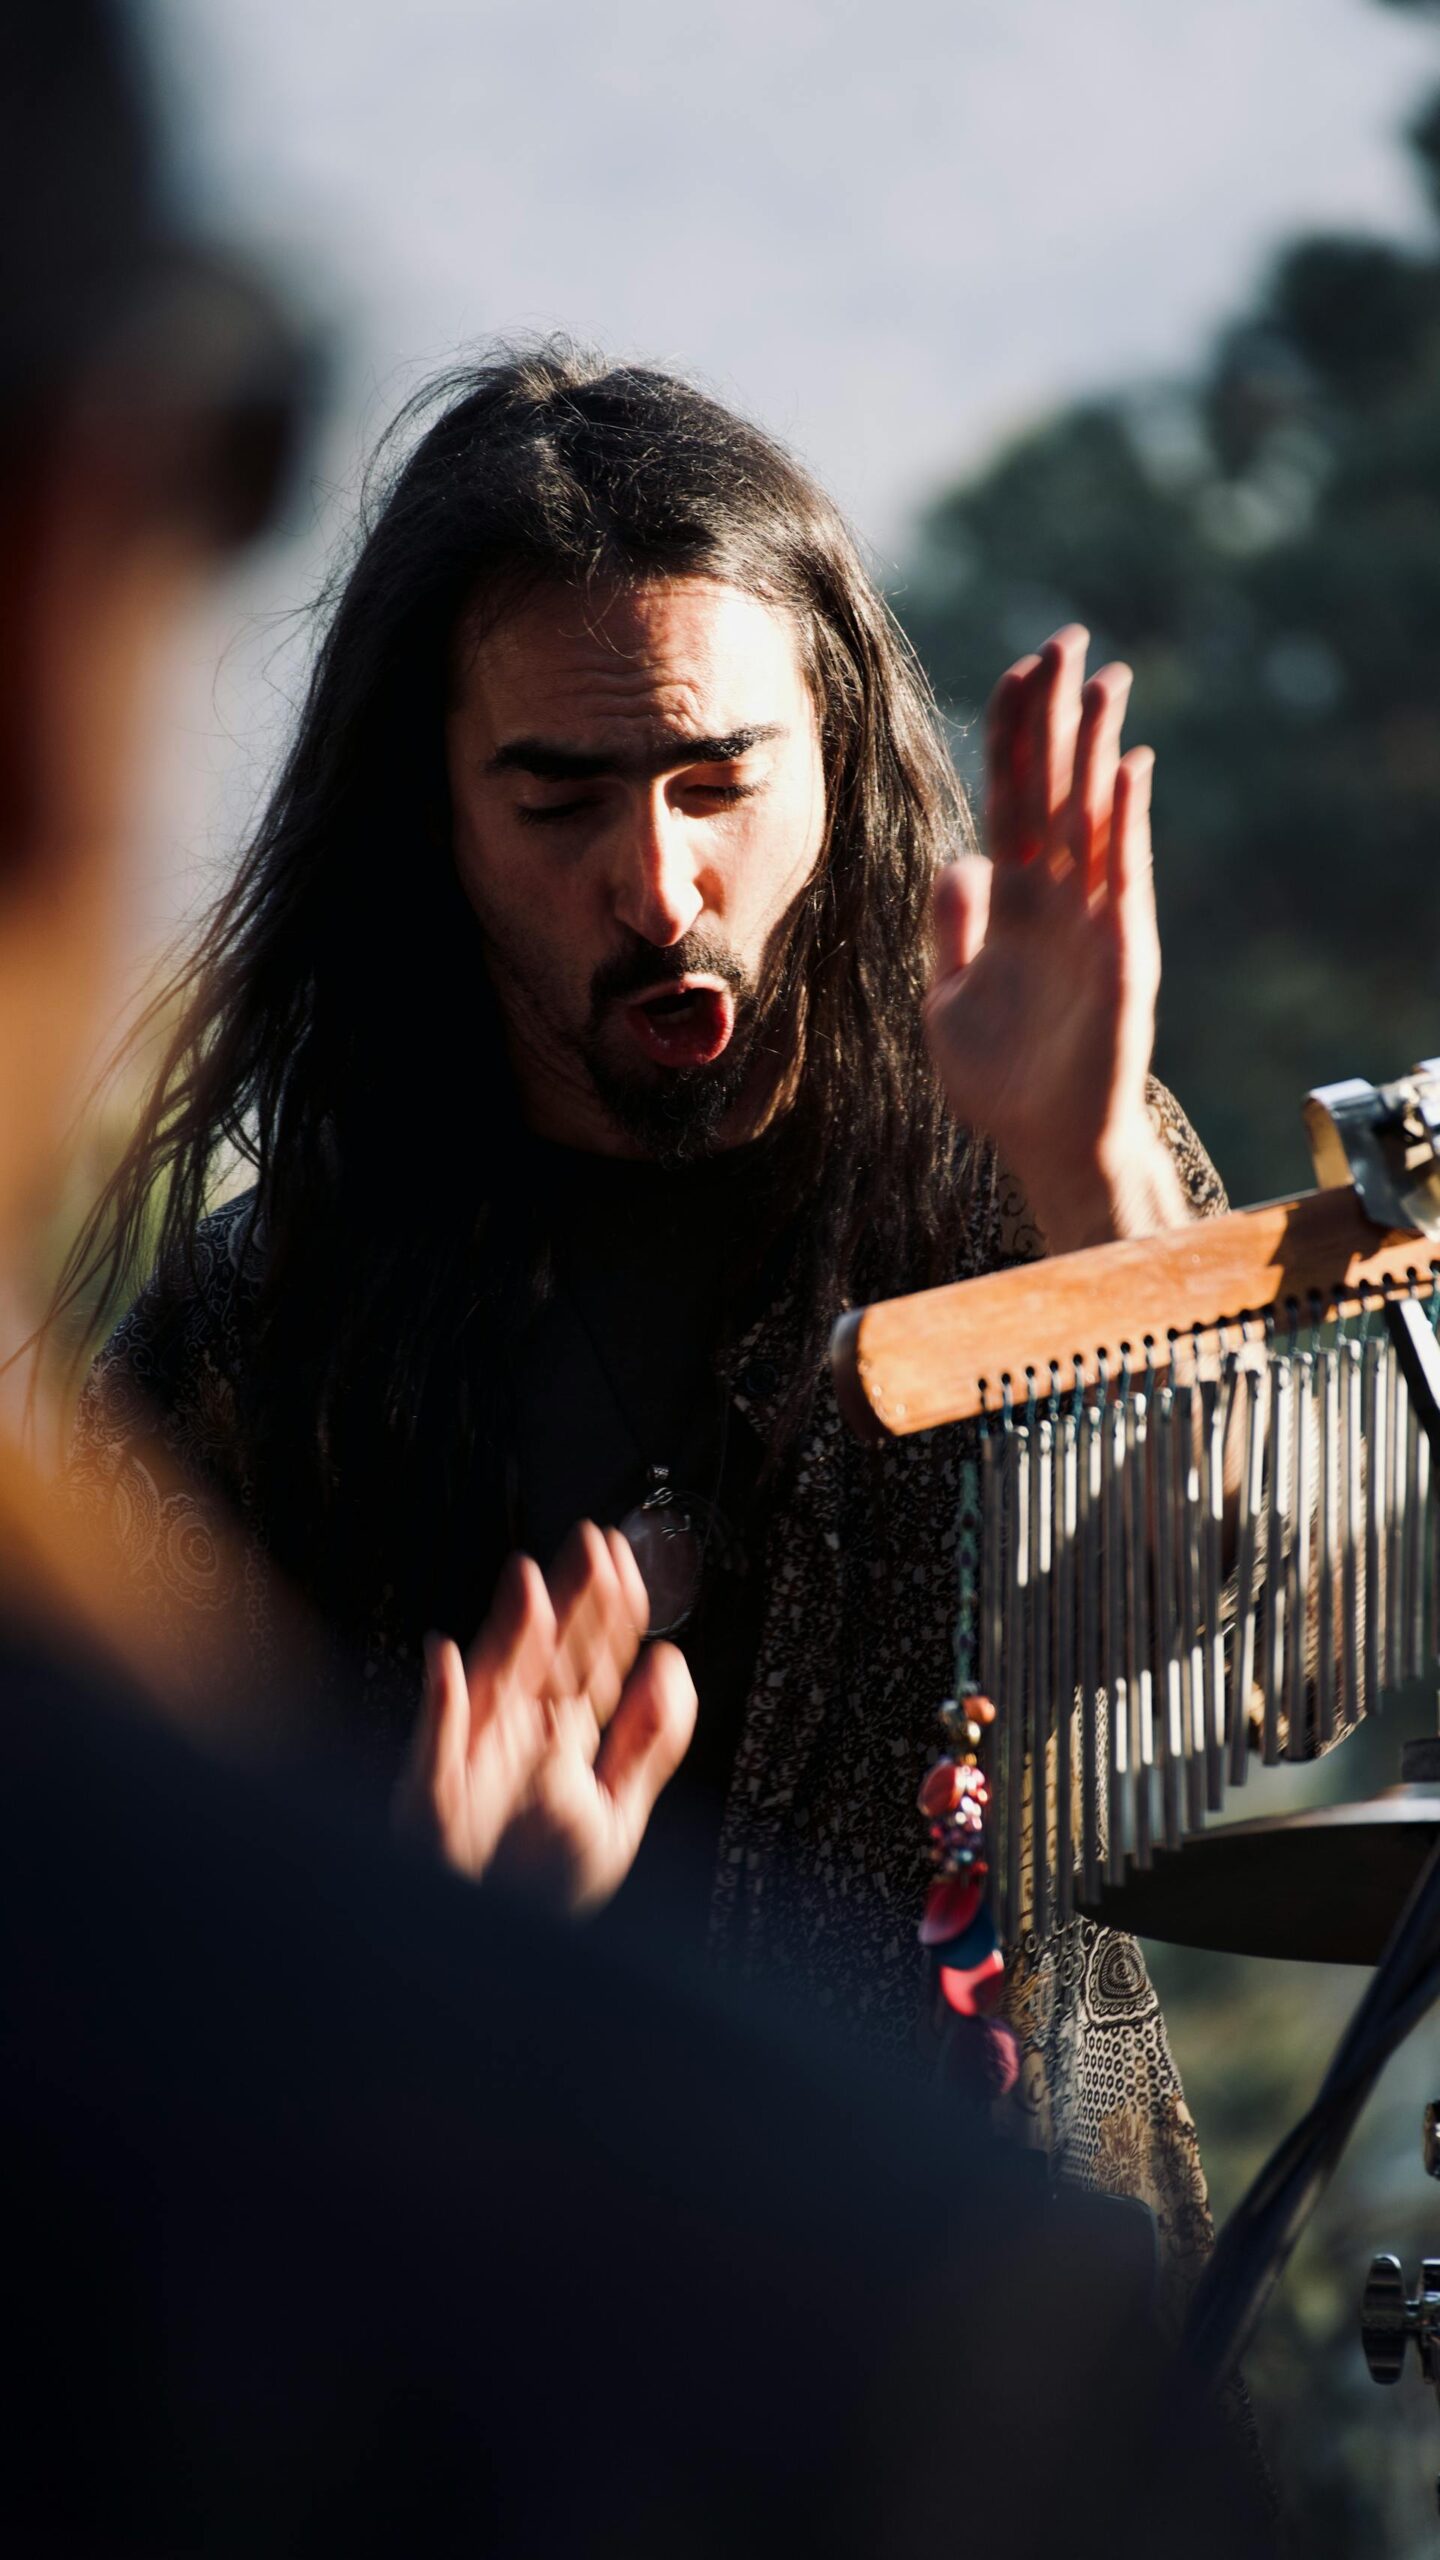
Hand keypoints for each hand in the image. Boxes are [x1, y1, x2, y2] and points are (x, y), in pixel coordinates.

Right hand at [396, 1522, 696, 1913]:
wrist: (488, 1944)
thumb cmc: (539, 1886)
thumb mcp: (617, 1813)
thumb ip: (650, 1742)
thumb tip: (673, 1665)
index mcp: (562, 1734)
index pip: (594, 1660)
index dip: (614, 1610)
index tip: (633, 1561)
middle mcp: (519, 1734)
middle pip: (550, 1655)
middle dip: (572, 1600)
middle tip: (594, 1545)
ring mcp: (475, 1757)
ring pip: (495, 1682)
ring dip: (509, 1636)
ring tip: (530, 1587)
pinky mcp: (433, 1793)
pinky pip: (432, 1744)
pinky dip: (437, 1703)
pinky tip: (445, 1663)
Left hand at [924, 624, 1188, 1253]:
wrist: (1047, 1144)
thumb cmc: (1002, 1082)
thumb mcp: (950, 1000)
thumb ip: (952, 932)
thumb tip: (956, 864)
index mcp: (1012, 907)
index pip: (1010, 802)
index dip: (1012, 740)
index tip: (1016, 673)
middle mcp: (1056, 901)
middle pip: (1054, 789)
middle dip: (1057, 716)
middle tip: (1064, 637)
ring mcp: (1093, 921)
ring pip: (1093, 816)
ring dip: (1096, 747)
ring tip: (1101, 677)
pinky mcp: (1122, 951)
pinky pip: (1124, 873)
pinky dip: (1126, 819)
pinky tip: (1125, 765)